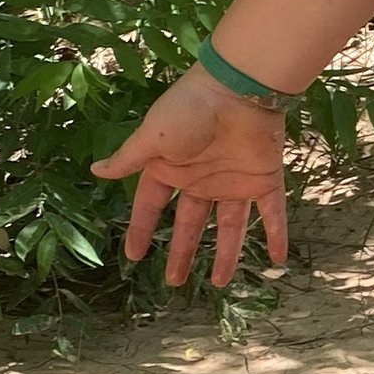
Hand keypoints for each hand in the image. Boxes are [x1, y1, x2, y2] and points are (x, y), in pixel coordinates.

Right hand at [91, 67, 289, 289]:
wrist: (238, 89)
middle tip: (174, 282)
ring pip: (230, 226)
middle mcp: (201, 179)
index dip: (141, 230)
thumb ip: (128, 159)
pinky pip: (272, 213)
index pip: (151, 206)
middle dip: (181, 252)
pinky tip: (278, 260)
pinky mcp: (263, 179)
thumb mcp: (151, 137)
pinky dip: (277, 235)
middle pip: (189, 223)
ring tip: (218, 283)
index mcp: (171, 168)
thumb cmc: (189, 110)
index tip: (133, 256)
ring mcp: (233, 181)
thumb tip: (96, 171)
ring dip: (225, 254)